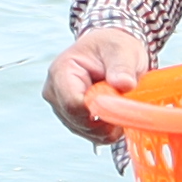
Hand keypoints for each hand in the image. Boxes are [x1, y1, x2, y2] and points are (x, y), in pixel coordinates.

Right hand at [44, 25, 152, 145]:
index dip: (98, 110)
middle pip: (78, 121)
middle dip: (106, 118)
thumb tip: (124, 84)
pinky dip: (107, 129)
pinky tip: (115, 112)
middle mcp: (55, 92)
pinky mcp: (72, 119)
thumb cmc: (112, 47)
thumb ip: (122, 67)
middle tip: (126, 102)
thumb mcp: (122, 50)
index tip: (120, 104)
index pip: (73, 103)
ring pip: (86, 131)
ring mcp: (61, 107)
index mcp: (62, 71)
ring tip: (119, 102)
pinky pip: (91, 135)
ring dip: (108, 125)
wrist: (109, 52)